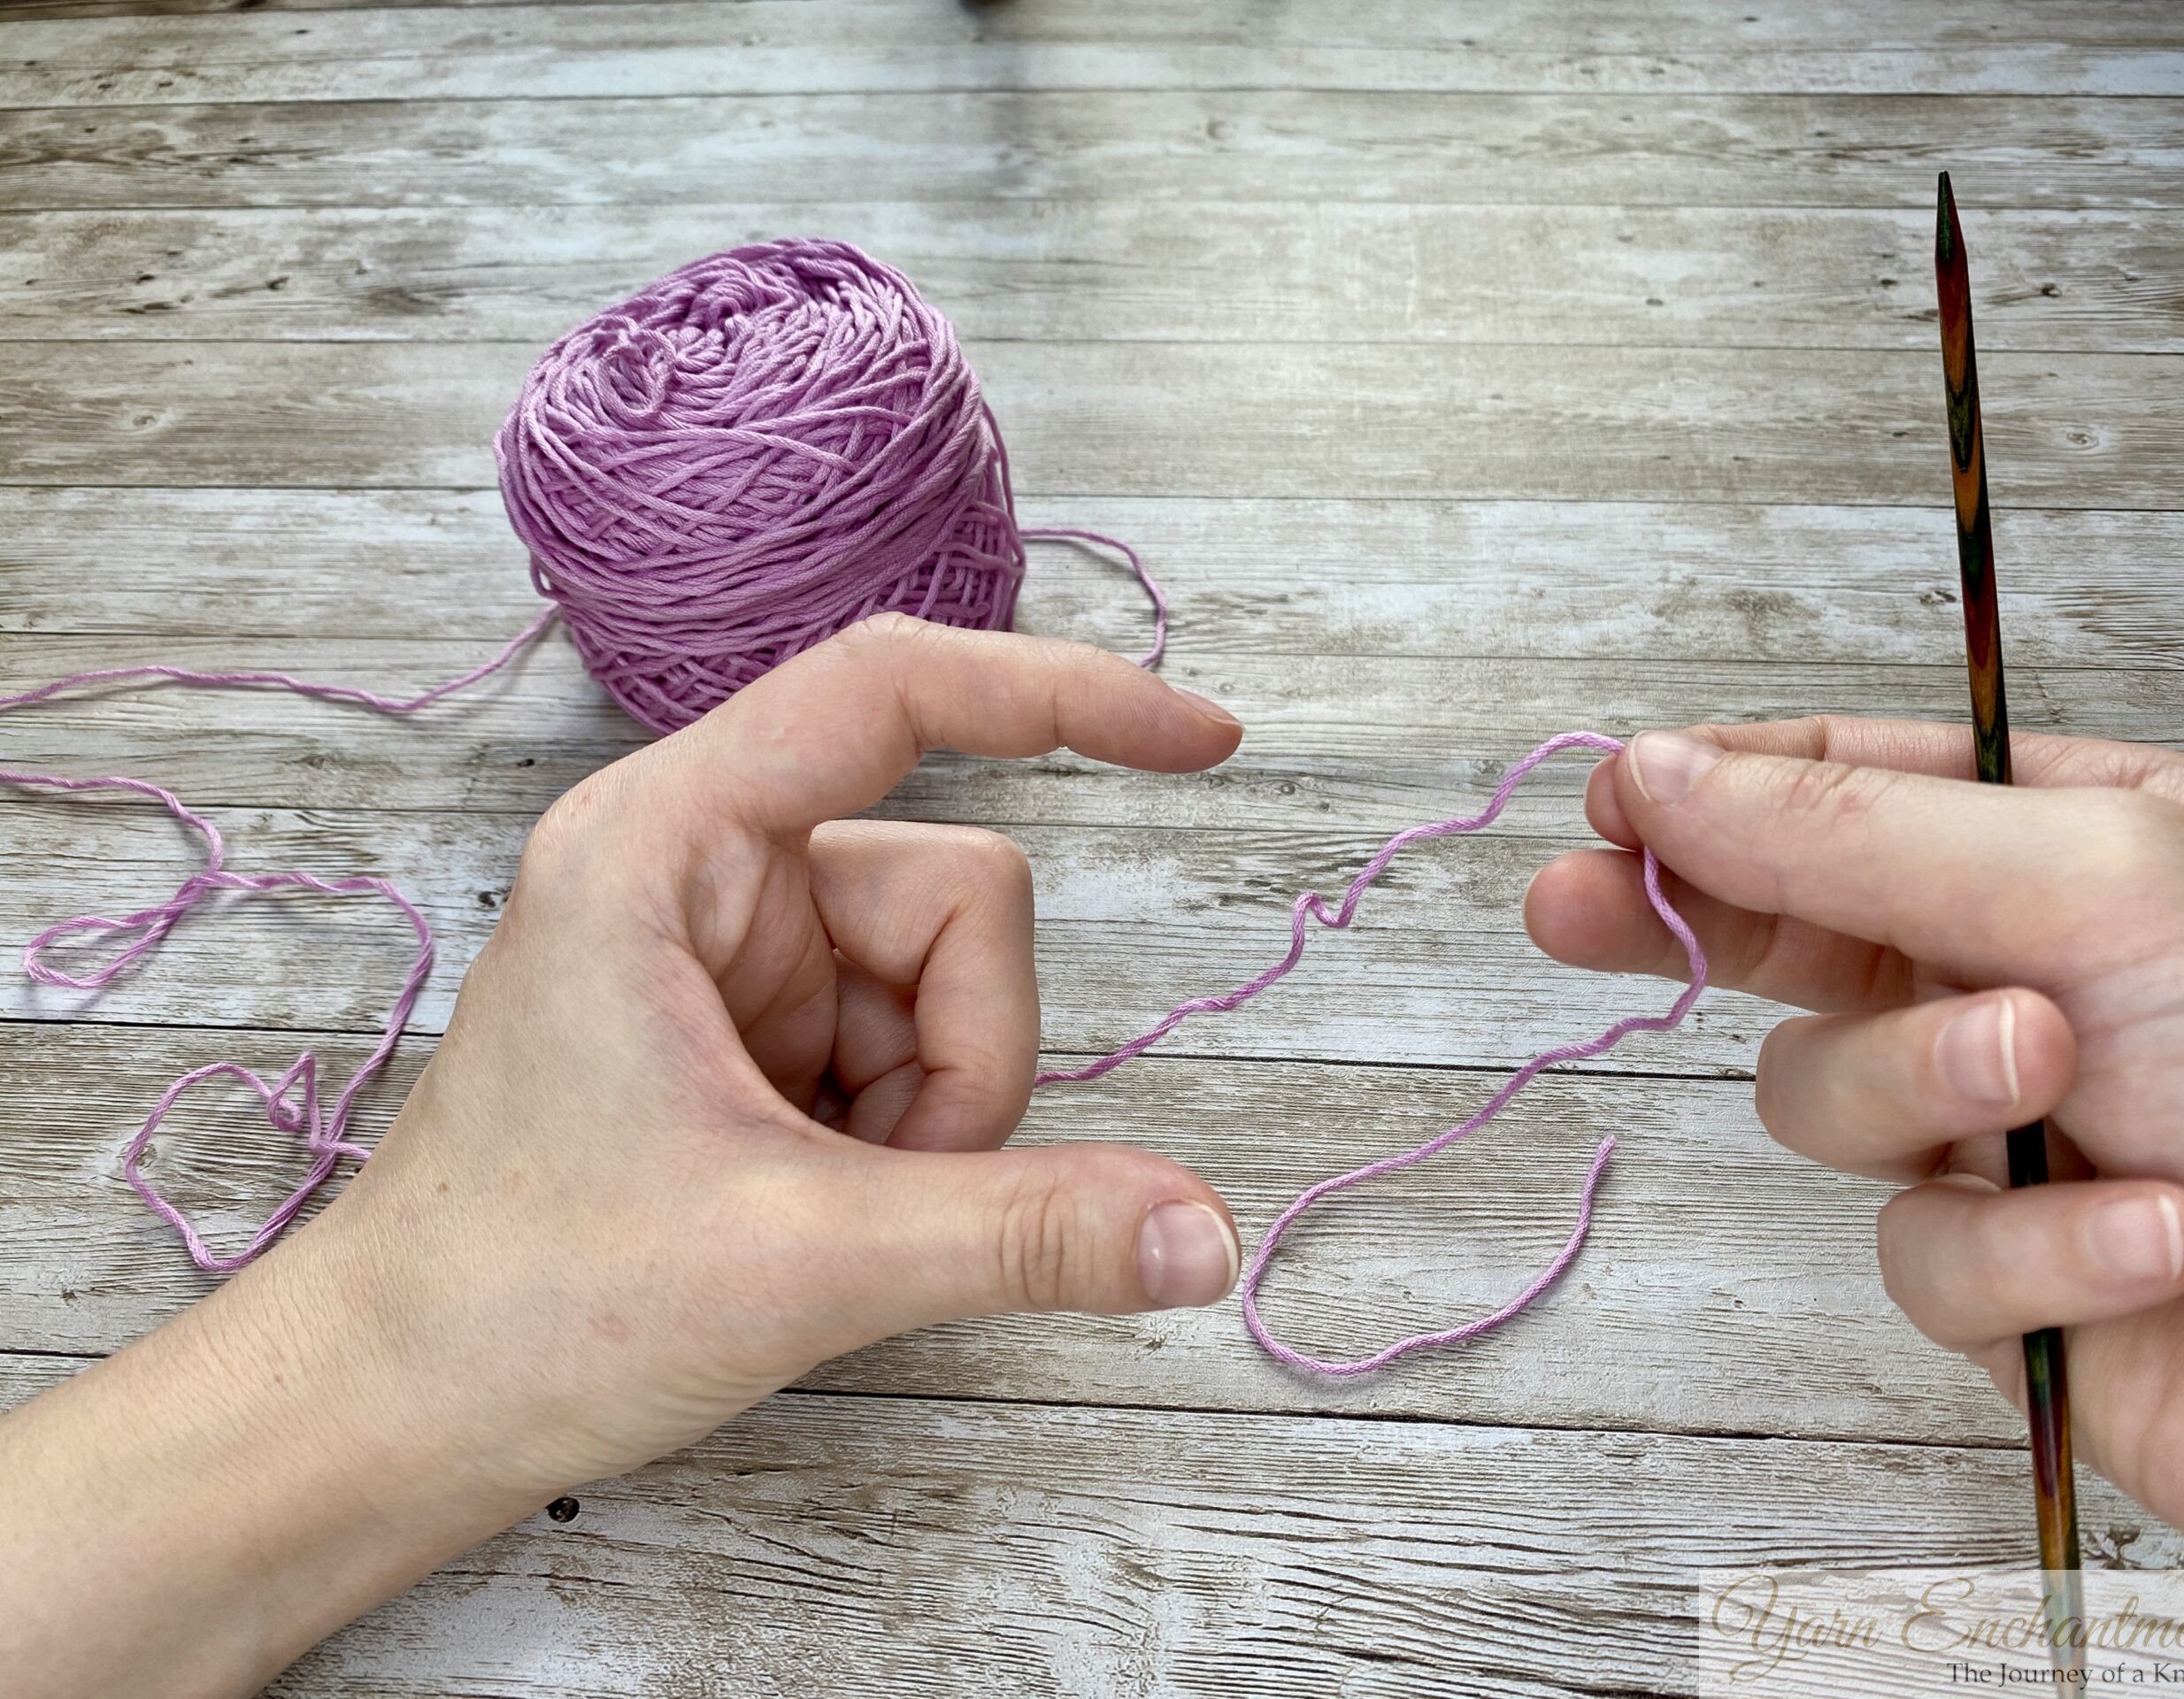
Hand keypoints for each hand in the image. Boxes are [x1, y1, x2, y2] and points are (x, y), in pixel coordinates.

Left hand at [0, 614, 1246, 1697]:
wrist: (392, 1417)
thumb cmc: (523, 1304)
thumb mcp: (800, 1260)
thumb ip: (1021, 1232)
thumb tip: (1210, 1235)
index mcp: (668, 843)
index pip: (892, 692)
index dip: (1061, 693)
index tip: (1206, 741)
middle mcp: (706, 870)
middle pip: (959, 898)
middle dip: (962, 1063)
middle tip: (870, 1188)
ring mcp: (738, 957)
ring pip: (953, 990)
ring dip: (936, 1119)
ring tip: (825, 1213)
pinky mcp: (760, 1037)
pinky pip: (917, 1053)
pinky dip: (909, 1145)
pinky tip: (818, 1213)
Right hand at [1525, 717, 2183, 1560]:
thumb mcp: (2094, 887)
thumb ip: (1854, 834)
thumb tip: (1662, 774)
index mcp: (2071, 843)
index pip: (1848, 789)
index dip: (1717, 790)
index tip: (1609, 797)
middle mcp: (2025, 973)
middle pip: (1791, 934)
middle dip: (1690, 922)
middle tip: (1570, 910)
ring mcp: (2007, 1129)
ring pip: (1829, 1100)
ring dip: (1931, 1089)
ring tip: (2059, 1083)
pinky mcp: (2006, 1276)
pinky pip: (1918, 1250)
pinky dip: (2029, 1249)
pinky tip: (2149, 1238)